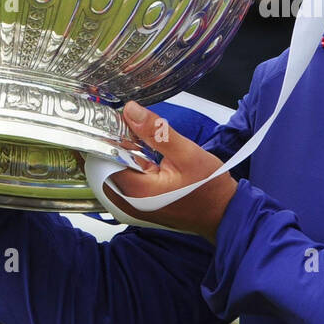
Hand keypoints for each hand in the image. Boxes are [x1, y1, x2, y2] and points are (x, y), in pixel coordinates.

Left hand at [102, 101, 238, 242]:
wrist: (223, 213)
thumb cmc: (209, 188)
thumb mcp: (187, 153)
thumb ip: (156, 131)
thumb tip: (130, 110)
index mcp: (135, 190)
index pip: (102, 157)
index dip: (106, 135)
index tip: (115, 118)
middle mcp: (126, 202)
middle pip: (101, 166)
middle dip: (110, 143)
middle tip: (125, 124)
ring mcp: (129, 207)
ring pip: (108, 173)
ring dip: (118, 153)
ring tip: (133, 136)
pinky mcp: (136, 206)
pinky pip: (120, 181)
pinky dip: (125, 165)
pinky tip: (139, 154)